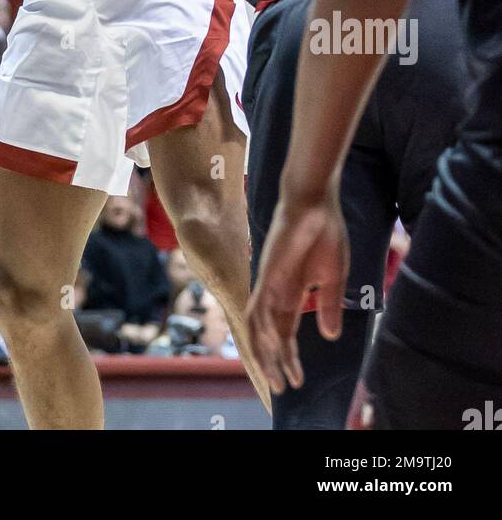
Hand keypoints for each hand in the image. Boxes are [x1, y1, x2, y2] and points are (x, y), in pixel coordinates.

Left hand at [246, 189, 348, 394]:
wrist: (316, 203)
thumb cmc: (325, 233)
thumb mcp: (334, 277)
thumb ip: (330, 306)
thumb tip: (330, 337)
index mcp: (293, 292)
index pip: (285, 332)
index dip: (289, 357)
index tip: (299, 381)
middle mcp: (276, 291)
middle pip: (269, 335)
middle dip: (274, 363)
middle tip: (282, 389)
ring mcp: (269, 282)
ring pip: (258, 326)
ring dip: (265, 353)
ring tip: (276, 379)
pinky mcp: (267, 273)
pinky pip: (259, 307)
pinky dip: (264, 330)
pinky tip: (274, 348)